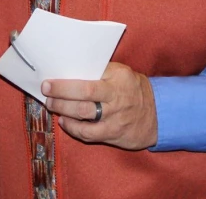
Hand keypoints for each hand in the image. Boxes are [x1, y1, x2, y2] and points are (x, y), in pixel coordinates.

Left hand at [42, 62, 158, 150]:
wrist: (158, 114)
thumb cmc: (134, 89)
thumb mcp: (122, 73)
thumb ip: (101, 71)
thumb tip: (71, 69)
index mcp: (118, 78)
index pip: (88, 78)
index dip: (66, 82)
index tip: (49, 81)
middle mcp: (116, 97)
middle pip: (83, 95)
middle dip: (60, 94)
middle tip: (46, 92)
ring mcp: (115, 117)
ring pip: (83, 114)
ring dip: (63, 110)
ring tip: (52, 105)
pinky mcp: (113, 134)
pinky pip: (88, 133)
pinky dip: (73, 128)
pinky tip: (65, 122)